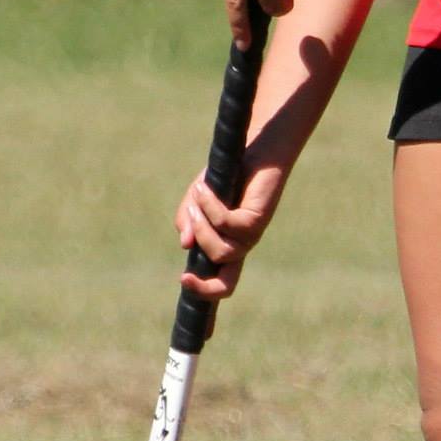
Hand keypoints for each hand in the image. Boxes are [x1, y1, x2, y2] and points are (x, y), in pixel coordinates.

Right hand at [173, 152, 286, 301]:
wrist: (256, 148)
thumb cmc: (226, 175)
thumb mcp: (197, 200)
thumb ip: (188, 221)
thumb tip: (186, 244)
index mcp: (227, 245)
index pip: (221, 282)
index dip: (205, 293)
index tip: (185, 285)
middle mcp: (242, 245)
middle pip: (227, 284)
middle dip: (205, 287)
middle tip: (184, 277)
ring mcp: (251, 234)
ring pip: (220, 251)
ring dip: (201, 226)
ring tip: (198, 197)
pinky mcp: (257, 218)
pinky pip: (226, 223)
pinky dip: (210, 206)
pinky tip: (205, 188)